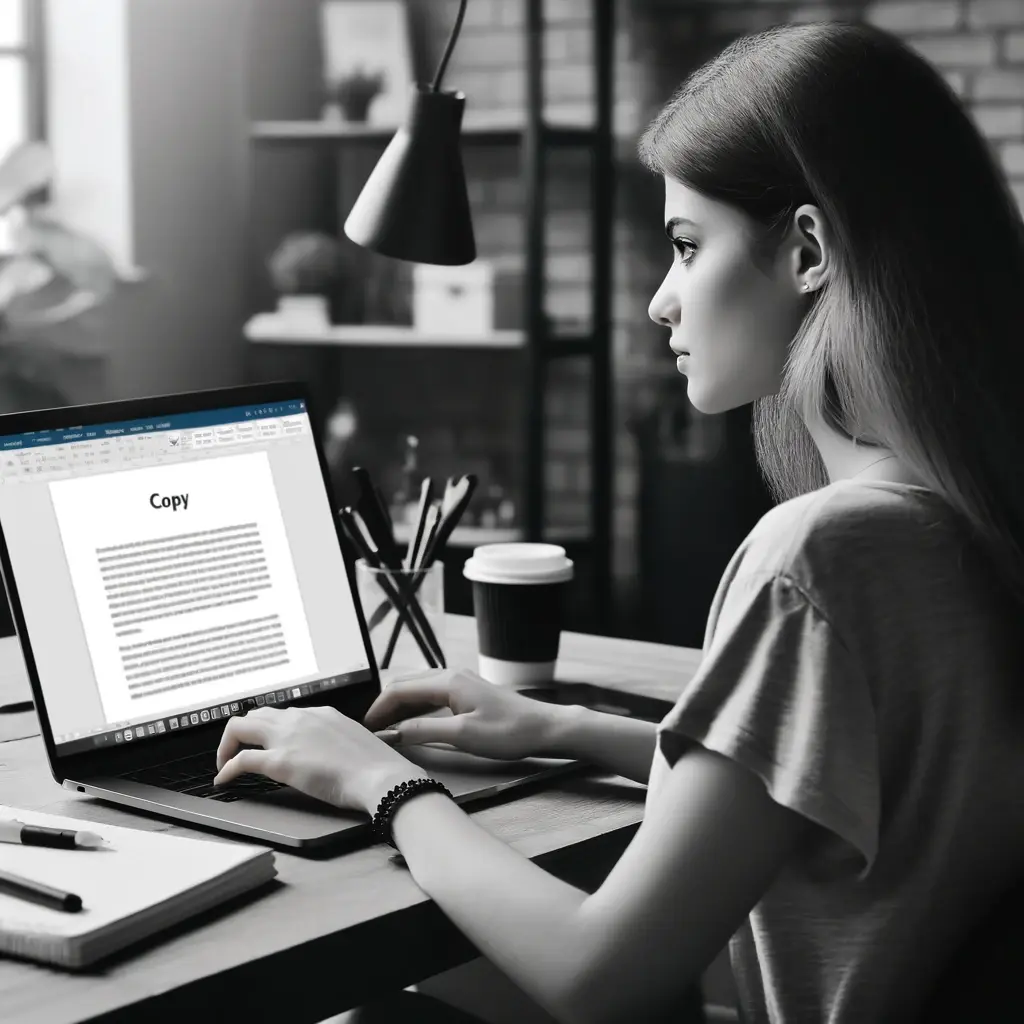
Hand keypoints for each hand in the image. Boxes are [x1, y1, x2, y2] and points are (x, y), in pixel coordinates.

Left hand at [213, 705, 426, 814]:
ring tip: (226, 763)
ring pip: (240, 727)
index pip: (282, 713)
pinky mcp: (281, 761)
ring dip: (228, 745)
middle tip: (237, 752)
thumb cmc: (374, 764)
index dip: (267, 728)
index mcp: (320, 713)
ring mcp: (288, 738)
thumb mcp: (352, 739)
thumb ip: (334, 738)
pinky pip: (241, 760)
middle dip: (241, 732)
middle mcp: (300, 718)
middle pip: (255, 714)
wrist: (380, 775)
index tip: (263, 742)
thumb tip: (327, 750)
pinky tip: (224, 780)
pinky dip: (226, 769)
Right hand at [363, 669, 557, 760]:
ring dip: (398, 707)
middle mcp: (450, 675)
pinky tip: (410, 723)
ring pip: (416, 689)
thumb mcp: (463, 735)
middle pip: (404, 684)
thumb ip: (425, 731)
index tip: (365, 729)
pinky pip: (430, 694)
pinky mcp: (465, 691)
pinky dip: (414, 707)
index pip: (398, 689)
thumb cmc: (508, 732)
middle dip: (384, 705)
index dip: (377, 709)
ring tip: (384, 729)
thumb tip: (393, 733)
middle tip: (369, 730)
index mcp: (447, 681)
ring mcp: (459, 681)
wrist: (543, 727)